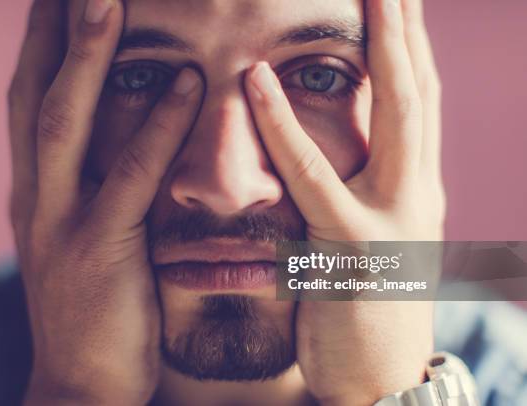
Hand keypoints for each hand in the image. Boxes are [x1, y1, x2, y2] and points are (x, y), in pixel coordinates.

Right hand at [8, 1, 202, 403]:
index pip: (31, 97)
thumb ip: (92, 187)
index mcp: (36, 189)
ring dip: (86, 58)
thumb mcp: (80, 237)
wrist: (82, 381)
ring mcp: (59, 224)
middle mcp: (36, 196)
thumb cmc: (94, 305)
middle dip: (50, 31)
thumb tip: (125, 137)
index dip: (42, 42)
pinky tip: (184, 84)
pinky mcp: (98, 254)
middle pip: (35, 93)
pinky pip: (128, 179)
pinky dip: (155, 128)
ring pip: (65, 123)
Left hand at [245, 0, 442, 403]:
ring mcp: (392, 218)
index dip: (408, 43)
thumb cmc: (366, 308)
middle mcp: (416, 191)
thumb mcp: (372, 237)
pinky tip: (259, 82)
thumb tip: (342, 146)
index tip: (397, 0)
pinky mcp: (351, 250)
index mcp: (414, 186)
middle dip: (408, 26)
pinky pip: (313, 178)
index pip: (416, 99)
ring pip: (394, 115)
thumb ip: (362, 188)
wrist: (379, 379)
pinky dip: (285, 128)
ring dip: (383, 47)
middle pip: (418, 90)